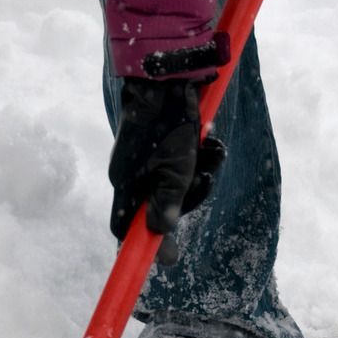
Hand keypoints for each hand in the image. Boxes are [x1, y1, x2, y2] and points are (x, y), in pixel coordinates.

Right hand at [108, 77, 224, 245]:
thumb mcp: (173, 171)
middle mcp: (134, 175)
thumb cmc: (166, 126)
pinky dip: (202, 154)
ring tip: (212, 151)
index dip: (140, 245)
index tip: (165, 260)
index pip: (125, 226)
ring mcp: (149, 159)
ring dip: (202, 170)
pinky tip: (212, 140)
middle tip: (204, 178)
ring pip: (178, 182)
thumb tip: (159, 236)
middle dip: (189, 195)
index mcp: (126, 185)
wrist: (165, 77)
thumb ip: (167, 205)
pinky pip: (184, 162)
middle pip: (160, 206)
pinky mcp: (164, 144)